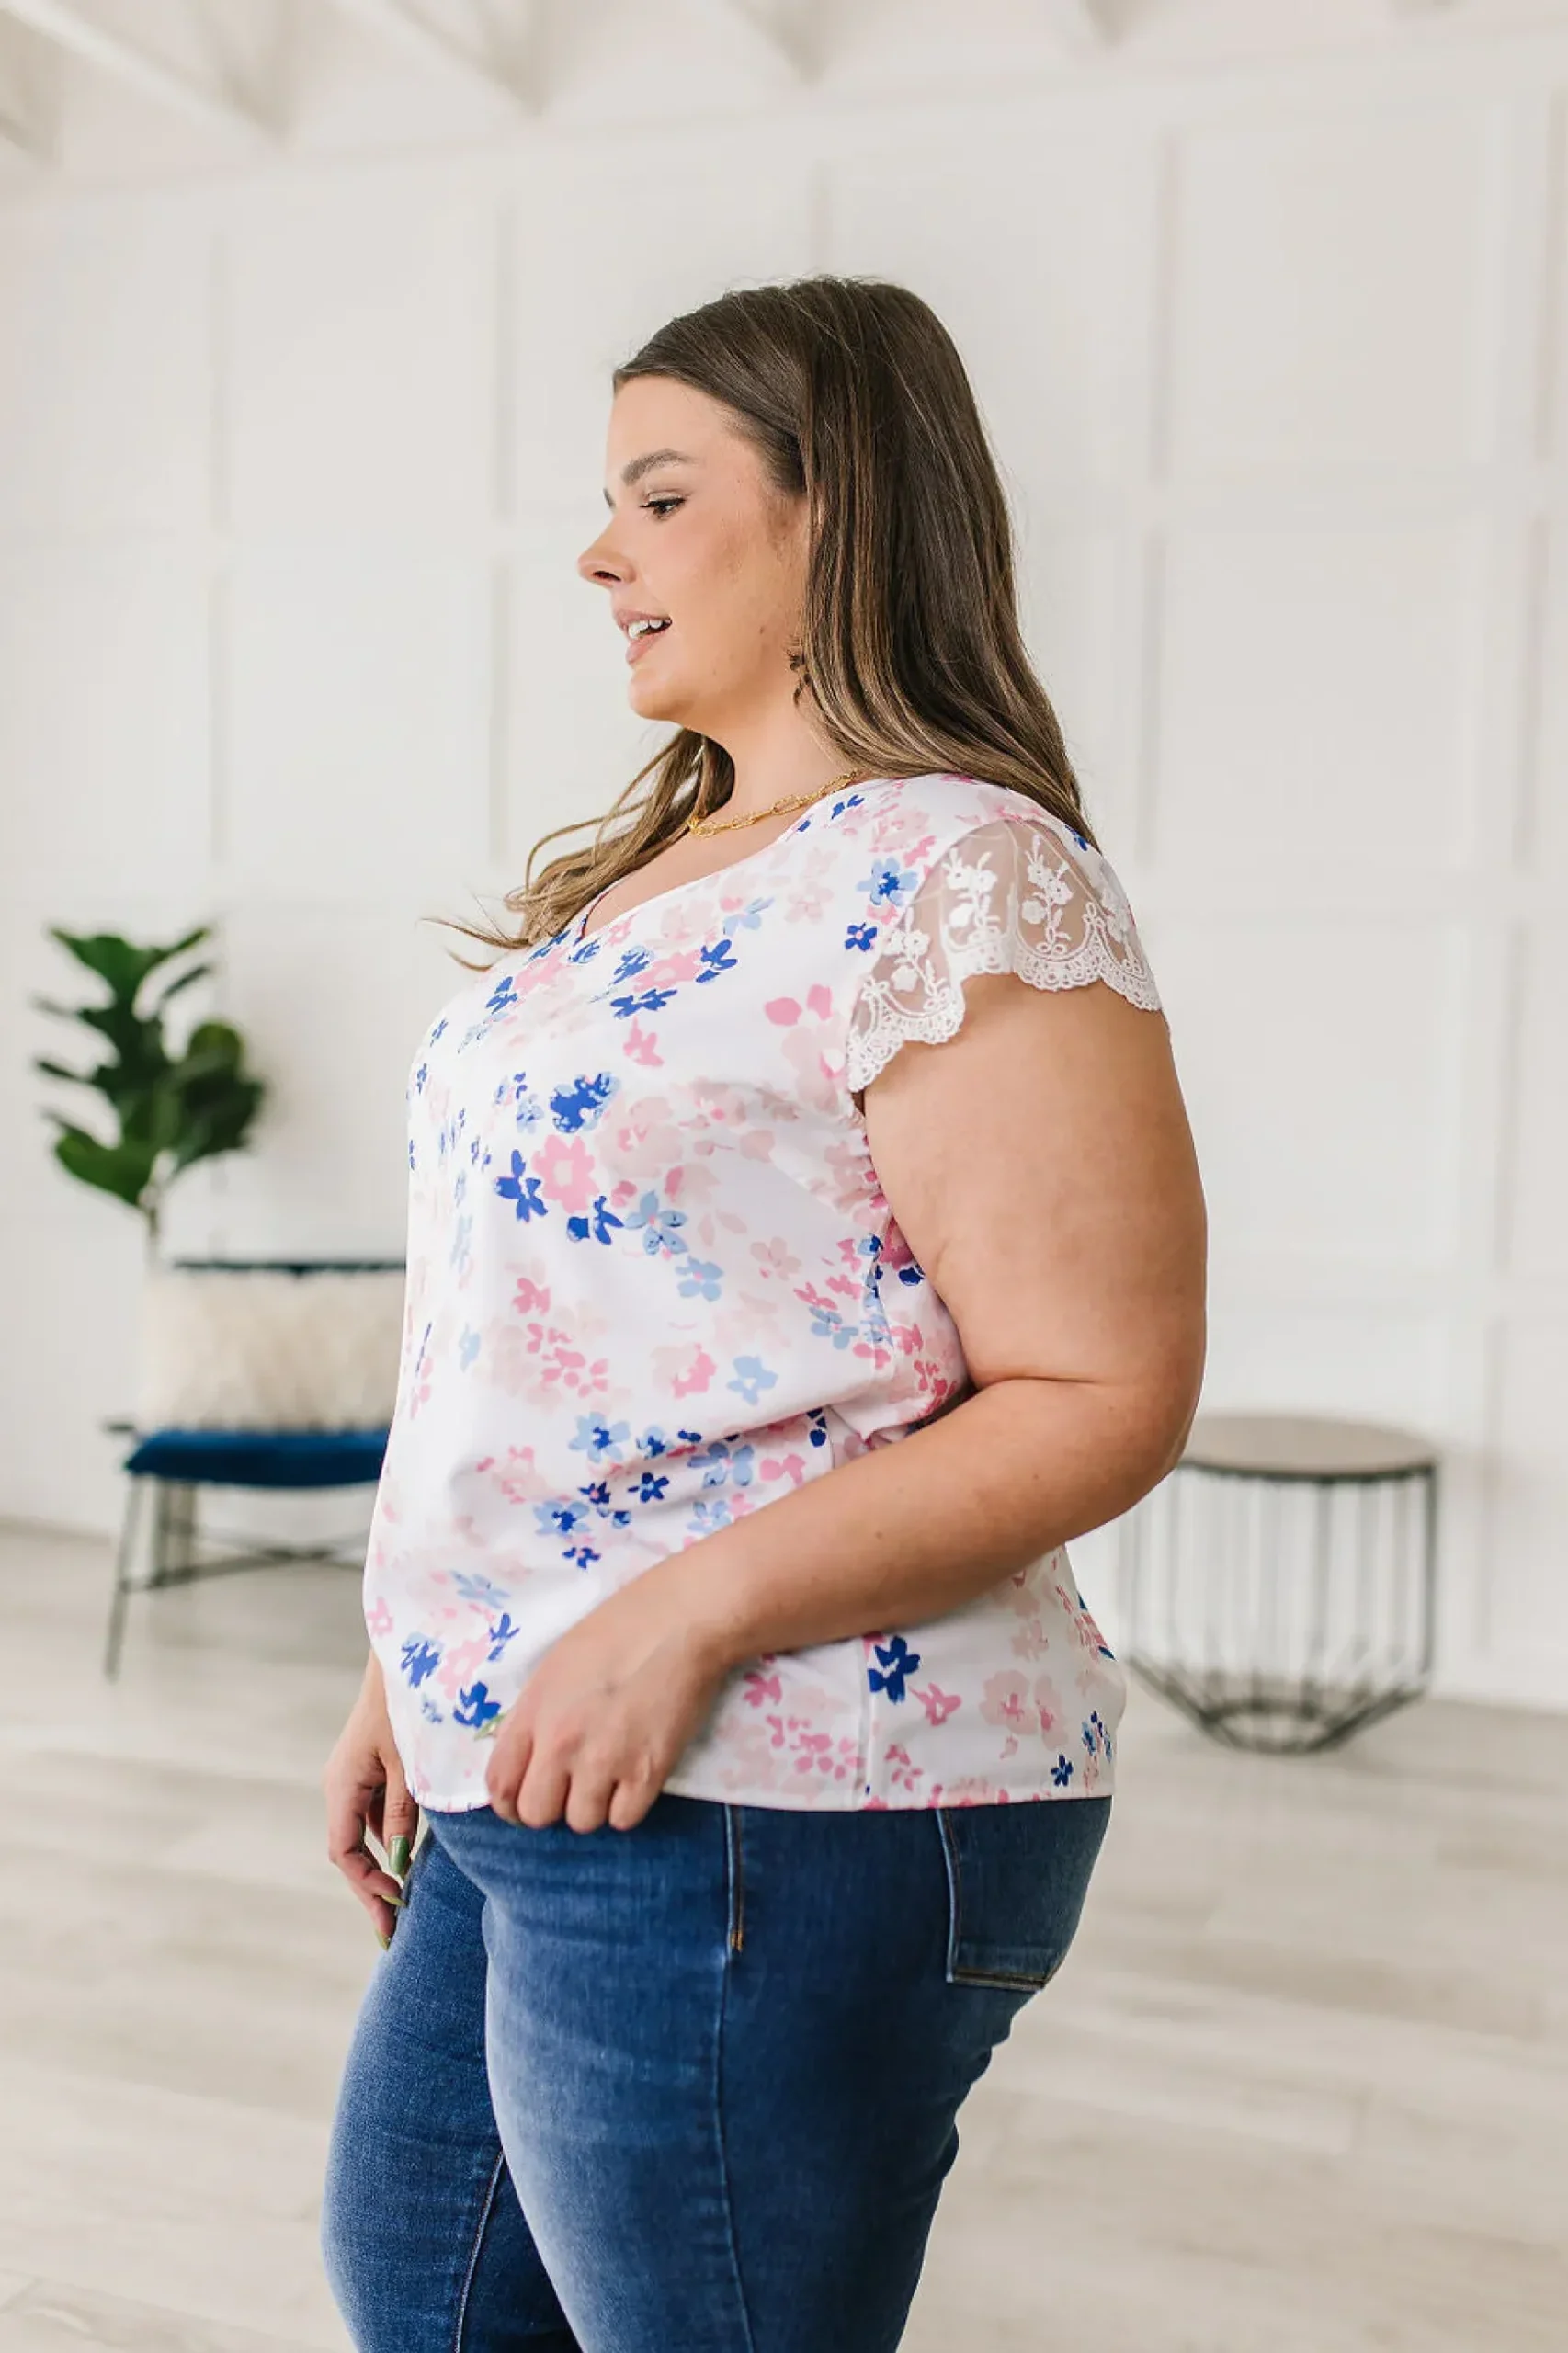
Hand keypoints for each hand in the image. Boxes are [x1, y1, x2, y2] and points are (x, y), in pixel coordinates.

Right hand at [324, 1654, 419, 1944]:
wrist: (408, 1656)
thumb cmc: (409, 1706)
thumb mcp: (409, 1765)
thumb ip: (403, 1816)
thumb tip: (396, 1867)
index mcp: (342, 1786)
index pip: (345, 1853)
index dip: (367, 1886)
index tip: (395, 1909)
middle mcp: (341, 1785)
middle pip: (350, 1851)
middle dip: (370, 1889)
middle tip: (392, 1930)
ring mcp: (355, 1777)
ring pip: (364, 1834)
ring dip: (382, 1866)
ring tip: (404, 1902)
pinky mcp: (371, 1768)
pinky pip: (376, 1813)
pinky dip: (390, 1839)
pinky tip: (412, 1858)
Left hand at [484, 1567, 729, 1834]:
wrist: (680, 1621)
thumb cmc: (618, 1630)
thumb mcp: (557, 1665)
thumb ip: (536, 1714)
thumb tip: (530, 1755)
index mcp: (534, 1711)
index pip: (500, 1784)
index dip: (509, 1805)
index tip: (524, 1804)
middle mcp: (561, 1743)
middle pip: (536, 1814)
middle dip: (552, 1806)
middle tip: (571, 1788)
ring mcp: (604, 1761)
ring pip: (582, 1821)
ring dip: (594, 1805)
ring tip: (610, 1775)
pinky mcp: (648, 1773)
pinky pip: (624, 1820)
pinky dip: (629, 1805)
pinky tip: (636, 1777)